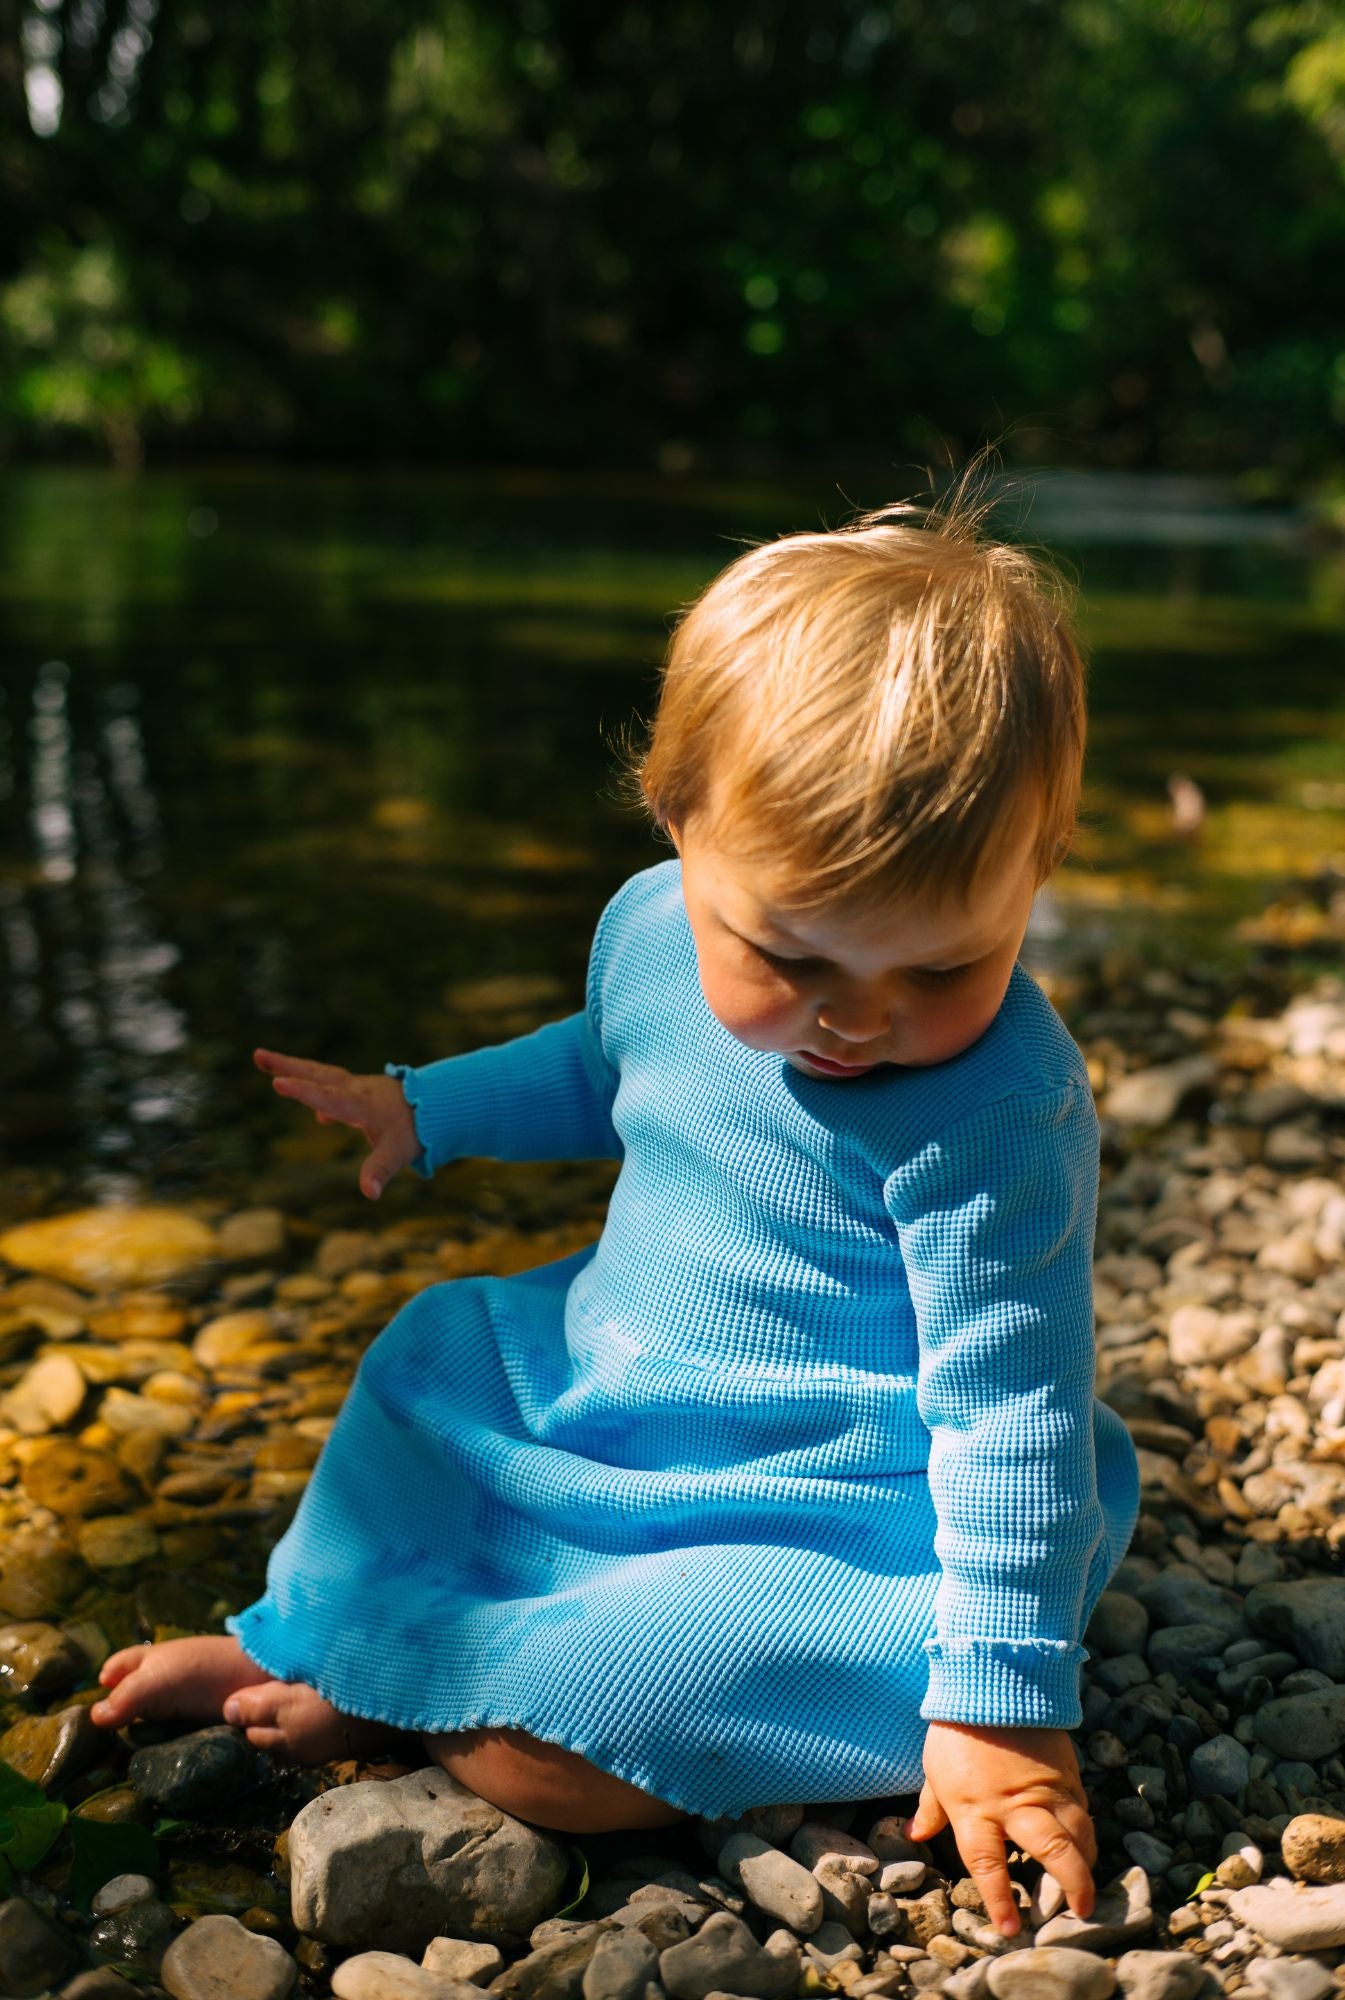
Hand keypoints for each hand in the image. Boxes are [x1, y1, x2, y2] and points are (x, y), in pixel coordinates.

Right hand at [253, 1048, 420, 1199]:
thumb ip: (380, 1170)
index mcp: (361, 1104)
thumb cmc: (418, 1130)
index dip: (304, 1092)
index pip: (328, 1097)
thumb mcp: (399, 1153)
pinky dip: (316, 1088)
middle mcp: (356, 1091)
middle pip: (318, 1075)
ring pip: (322, 1075)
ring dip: (295, 1069)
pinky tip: (320, 1116)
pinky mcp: (360, 1092)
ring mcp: (358, 1088)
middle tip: (258, 1055)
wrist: (441, 1106)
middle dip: (288, 1066)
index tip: (279, 1082)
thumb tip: (369, 1194)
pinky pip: (332, 1086)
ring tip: (266, 1062)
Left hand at [905, 1720, 1096, 1936]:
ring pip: (1078, 1832)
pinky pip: (1082, 1808)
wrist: (992, 1678)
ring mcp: (1046, 1786)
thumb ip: (930, 1808)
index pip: (987, 1865)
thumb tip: (914, 1835)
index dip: (999, 1900)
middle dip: (1071, 1885)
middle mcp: (1015, 1803)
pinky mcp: (1066, 1770)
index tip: (1012, 1929)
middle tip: (1080, 1912)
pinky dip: (1086, 1830)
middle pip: (1052, 1851)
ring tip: (1087, 1885)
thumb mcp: (934, 1771)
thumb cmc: (955, 1728)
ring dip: (1086, 1862)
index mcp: (976, 1808)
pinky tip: (1085, 1844)